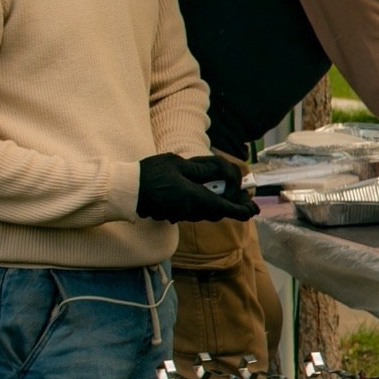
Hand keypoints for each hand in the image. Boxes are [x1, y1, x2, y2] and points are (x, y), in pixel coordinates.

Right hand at [135, 154, 256, 222]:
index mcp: (195, 198)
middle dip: (232, 205)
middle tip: (242, 197)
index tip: (253, 210)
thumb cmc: (150, 175)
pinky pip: (193, 211)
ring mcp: (180, 214)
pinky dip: (203, 204)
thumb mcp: (179, 165)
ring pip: (205, 212)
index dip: (242, 210)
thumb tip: (221, 173)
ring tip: (225, 191)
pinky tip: (201, 192)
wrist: (124, 190)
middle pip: (217, 211)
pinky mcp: (171, 214)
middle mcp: (190, 210)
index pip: (225, 208)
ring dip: (217, 203)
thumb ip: (202, 170)